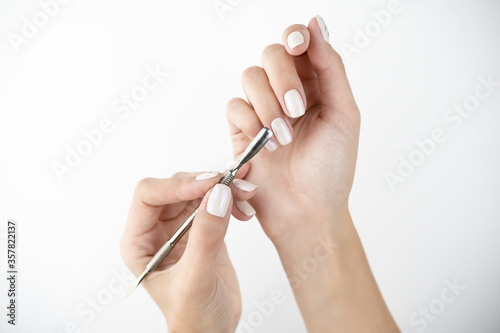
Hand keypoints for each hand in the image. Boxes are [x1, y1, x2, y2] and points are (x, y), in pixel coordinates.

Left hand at [120, 172, 256, 332]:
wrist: (212, 331)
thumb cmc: (192, 317)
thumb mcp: (195, 280)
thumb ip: (205, 238)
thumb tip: (218, 196)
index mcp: (139, 241)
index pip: (149, 196)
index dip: (177, 185)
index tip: (210, 184)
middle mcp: (157, 230)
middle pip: (175, 187)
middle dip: (206, 183)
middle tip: (235, 186)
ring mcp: (180, 228)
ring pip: (198, 190)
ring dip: (223, 188)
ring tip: (246, 194)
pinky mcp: (203, 228)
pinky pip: (214, 201)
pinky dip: (231, 198)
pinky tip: (245, 208)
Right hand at [226, 17, 397, 331]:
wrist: (307, 212)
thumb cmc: (331, 170)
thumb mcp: (343, 115)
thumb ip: (330, 68)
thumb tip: (318, 24)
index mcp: (317, 84)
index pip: (300, 43)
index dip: (296, 37)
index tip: (299, 45)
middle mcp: (287, 92)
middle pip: (271, 55)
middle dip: (282, 80)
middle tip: (297, 110)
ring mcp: (262, 109)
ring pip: (250, 78)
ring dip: (266, 105)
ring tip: (284, 138)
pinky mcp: (241, 130)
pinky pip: (234, 107)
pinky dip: (249, 123)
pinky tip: (265, 146)